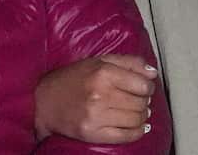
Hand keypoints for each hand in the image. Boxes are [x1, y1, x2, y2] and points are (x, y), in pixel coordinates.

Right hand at [33, 54, 157, 143]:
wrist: (44, 101)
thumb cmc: (72, 78)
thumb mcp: (98, 61)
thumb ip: (127, 62)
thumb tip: (153, 72)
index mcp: (103, 72)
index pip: (142, 84)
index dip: (148, 87)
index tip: (143, 88)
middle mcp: (101, 94)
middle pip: (140, 103)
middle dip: (144, 102)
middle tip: (138, 100)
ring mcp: (97, 116)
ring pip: (136, 120)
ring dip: (142, 117)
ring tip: (137, 112)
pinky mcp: (93, 133)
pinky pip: (126, 136)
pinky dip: (137, 132)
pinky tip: (137, 127)